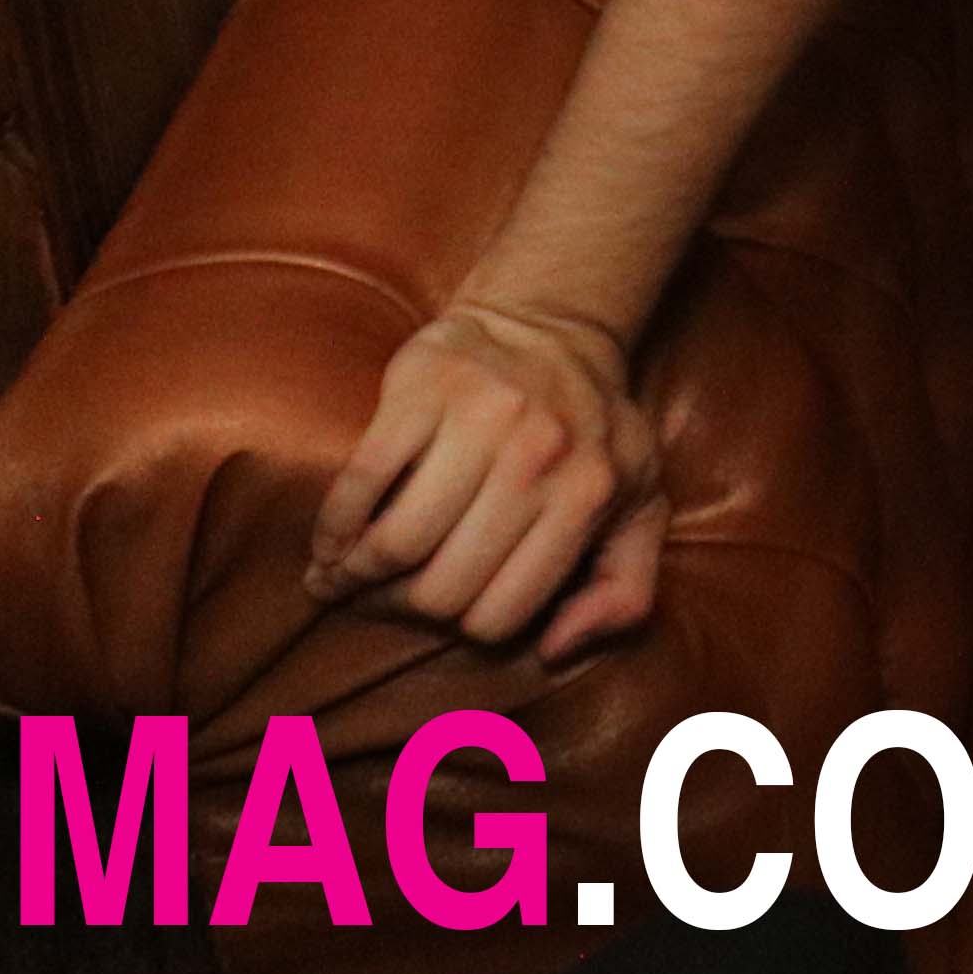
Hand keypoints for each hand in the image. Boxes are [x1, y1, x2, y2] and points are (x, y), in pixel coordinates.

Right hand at [308, 297, 667, 661]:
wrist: (553, 322)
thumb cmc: (591, 433)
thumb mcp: (640, 507)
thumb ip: (626, 592)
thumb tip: (557, 650)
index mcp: (591, 497)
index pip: (500, 614)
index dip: (455, 628)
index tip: (429, 615)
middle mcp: (541, 458)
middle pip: (441, 588)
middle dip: (398, 608)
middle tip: (377, 600)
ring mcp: (482, 419)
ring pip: (396, 543)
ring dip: (355, 575)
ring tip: (342, 576)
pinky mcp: (425, 386)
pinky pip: (361, 481)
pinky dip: (334, 526)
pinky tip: (333, 540)